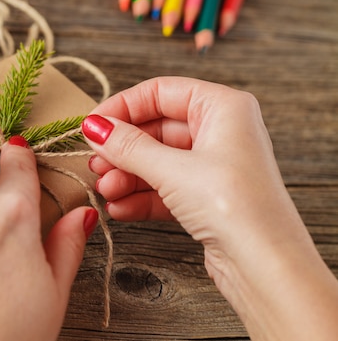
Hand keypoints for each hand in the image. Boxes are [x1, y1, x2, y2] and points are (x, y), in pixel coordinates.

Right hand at [81, 76, 337, 339]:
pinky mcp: (206, 197)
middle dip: (122, 148)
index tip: (92, 124)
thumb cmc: (235, 206)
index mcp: (223, 108)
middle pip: (156, 128)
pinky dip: (140, 195)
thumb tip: (94, 126)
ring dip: (127, 175)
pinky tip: (119, 207)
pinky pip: (165, 186)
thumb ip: (128, 146)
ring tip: (105, 190)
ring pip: (157, 160)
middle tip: (95, 162)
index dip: (123, 106)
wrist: (265, 266)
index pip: (161, 92)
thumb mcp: (172, 170)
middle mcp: (220, 132)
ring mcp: (213, 166)